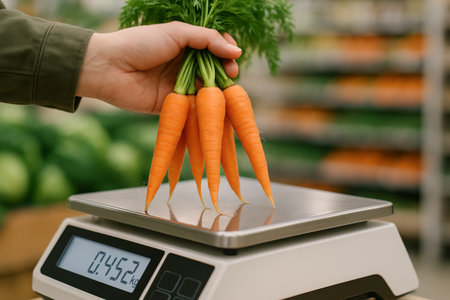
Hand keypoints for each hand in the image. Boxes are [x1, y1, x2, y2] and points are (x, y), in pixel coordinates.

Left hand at [76, 21, 240, 113]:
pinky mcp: (173, 106)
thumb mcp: (176, 33)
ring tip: (224, 91)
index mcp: (185, 46)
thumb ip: (207, 39)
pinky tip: (214, 107)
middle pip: (214, 71)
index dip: (227, 53)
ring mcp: (179, 86)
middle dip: (226, 73)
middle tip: (230, 75)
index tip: (233, 58)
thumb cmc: (140, 44)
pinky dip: (205, 108)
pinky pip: (194, 108)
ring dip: (219, 92)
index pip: (215, 49)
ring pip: (207, 90)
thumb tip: (237, 50)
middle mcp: (184, 66)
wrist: (110, 67)